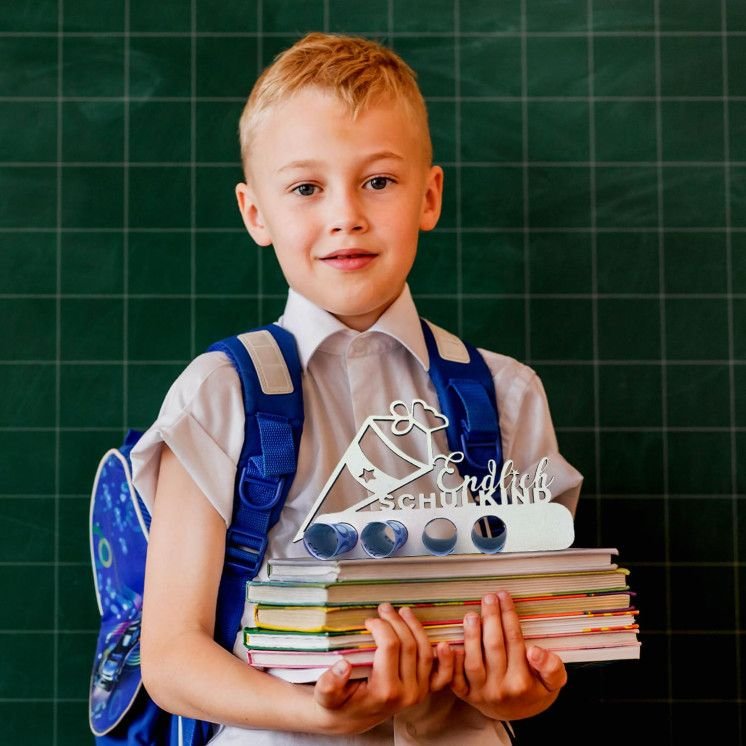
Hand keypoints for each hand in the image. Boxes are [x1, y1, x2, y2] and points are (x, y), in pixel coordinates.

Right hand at [312, 603, 432, 734]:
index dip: (381, 627)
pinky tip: (443, 642)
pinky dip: (447, 659)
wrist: (351, 717)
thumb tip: (343, 665)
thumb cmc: (338, 702)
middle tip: (384, 608)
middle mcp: (407, 693)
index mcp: (384, 691)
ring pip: (426, 652)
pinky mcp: (426, 690)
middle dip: (396, 621)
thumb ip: (330, 683)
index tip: (369, 620)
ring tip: (403, 612)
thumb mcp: (325, 694)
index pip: (390, 647)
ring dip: (416, 628)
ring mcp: (419, 692)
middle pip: (409, 645)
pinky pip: (443, 675)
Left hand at [435, 591, 566, 720]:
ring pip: (473, 663)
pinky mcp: (466, 696)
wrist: (518, 714)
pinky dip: (450, 663)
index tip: (504, 596)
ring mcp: (481, 693)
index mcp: (522, 682)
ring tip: (472, 615)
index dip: (508, 616)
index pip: (514, 641)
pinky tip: (448, 644)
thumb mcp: (554, 682)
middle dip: (491, 619)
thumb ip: (551, 667)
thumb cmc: (536, 689)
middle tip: (488, 597)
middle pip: (494, 647)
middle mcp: (500, 689)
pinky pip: (455, 680)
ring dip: (471, 636)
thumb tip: (534, 651)